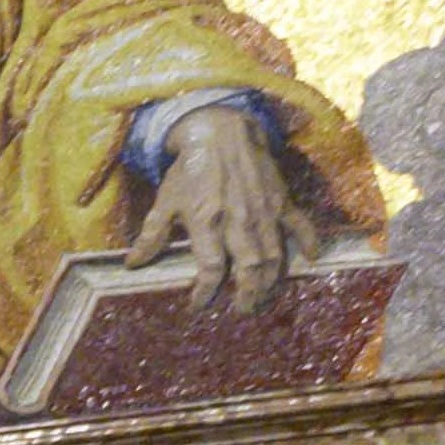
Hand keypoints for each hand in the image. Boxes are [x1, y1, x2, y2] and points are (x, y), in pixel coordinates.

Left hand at [131, 100, 309, 308]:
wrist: (221, 133)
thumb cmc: (190, 171)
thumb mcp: (165, 202)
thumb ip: (151, 235)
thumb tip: (133, 264)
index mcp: (206, 222)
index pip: (211, 269)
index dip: (205, 293)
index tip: (197, 306)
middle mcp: (238, 220)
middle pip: (249, 269)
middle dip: (247, 296)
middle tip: (242, 311)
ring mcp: (264, 211)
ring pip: (274, 256)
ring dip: (271, 282)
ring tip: (263, 297)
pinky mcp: (281, 200)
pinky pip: (300, 225)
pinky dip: (309, 243)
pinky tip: (311, 259)